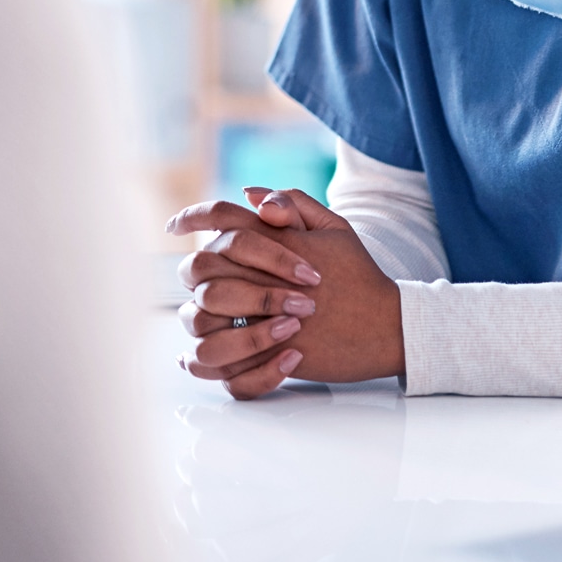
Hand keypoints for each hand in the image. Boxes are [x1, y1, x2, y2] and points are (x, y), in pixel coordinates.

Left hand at [168, 188, 403, 399]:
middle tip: (198, 277)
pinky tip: (201, 355)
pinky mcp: (272, 357)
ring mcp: (266, 320)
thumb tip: (250, 195)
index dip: (192, 216)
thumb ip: (292, 203)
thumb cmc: (359, 274)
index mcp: (277, 242)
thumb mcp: (334, 227)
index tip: (174, 225)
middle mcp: (265, 277)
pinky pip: (223, 366)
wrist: (388, 325)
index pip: (221, 218)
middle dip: (193, 269)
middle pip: (201, 265)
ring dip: (198, 314)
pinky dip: (208, 363)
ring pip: (202, 317)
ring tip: (204, 315)